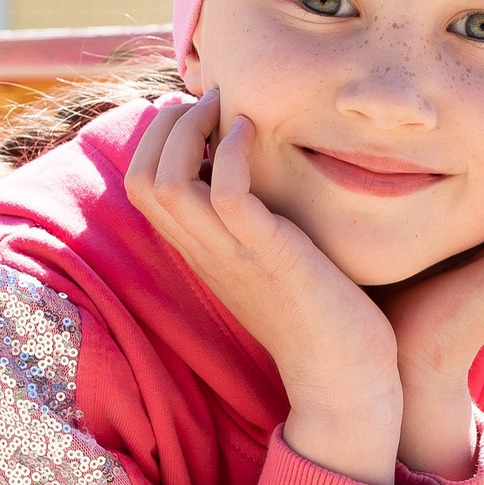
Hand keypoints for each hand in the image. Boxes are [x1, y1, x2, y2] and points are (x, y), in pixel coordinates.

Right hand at [126, 92, 402, 481]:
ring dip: (188, 130)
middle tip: (210, 103)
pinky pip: (228, 196)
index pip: (140, 185)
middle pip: (141, 178)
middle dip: (165, 125)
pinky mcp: (272, 256)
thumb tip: (251, 179)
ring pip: (167, 183)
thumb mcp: (268, 261)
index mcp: (200, 252)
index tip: (200, 115)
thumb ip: (250, 226)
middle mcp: (205, 253)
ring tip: (225, 107)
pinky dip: (231, 153)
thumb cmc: (319, 318)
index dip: (157, 139)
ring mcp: (233, 256)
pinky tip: (253, 131)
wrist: (343, 382)